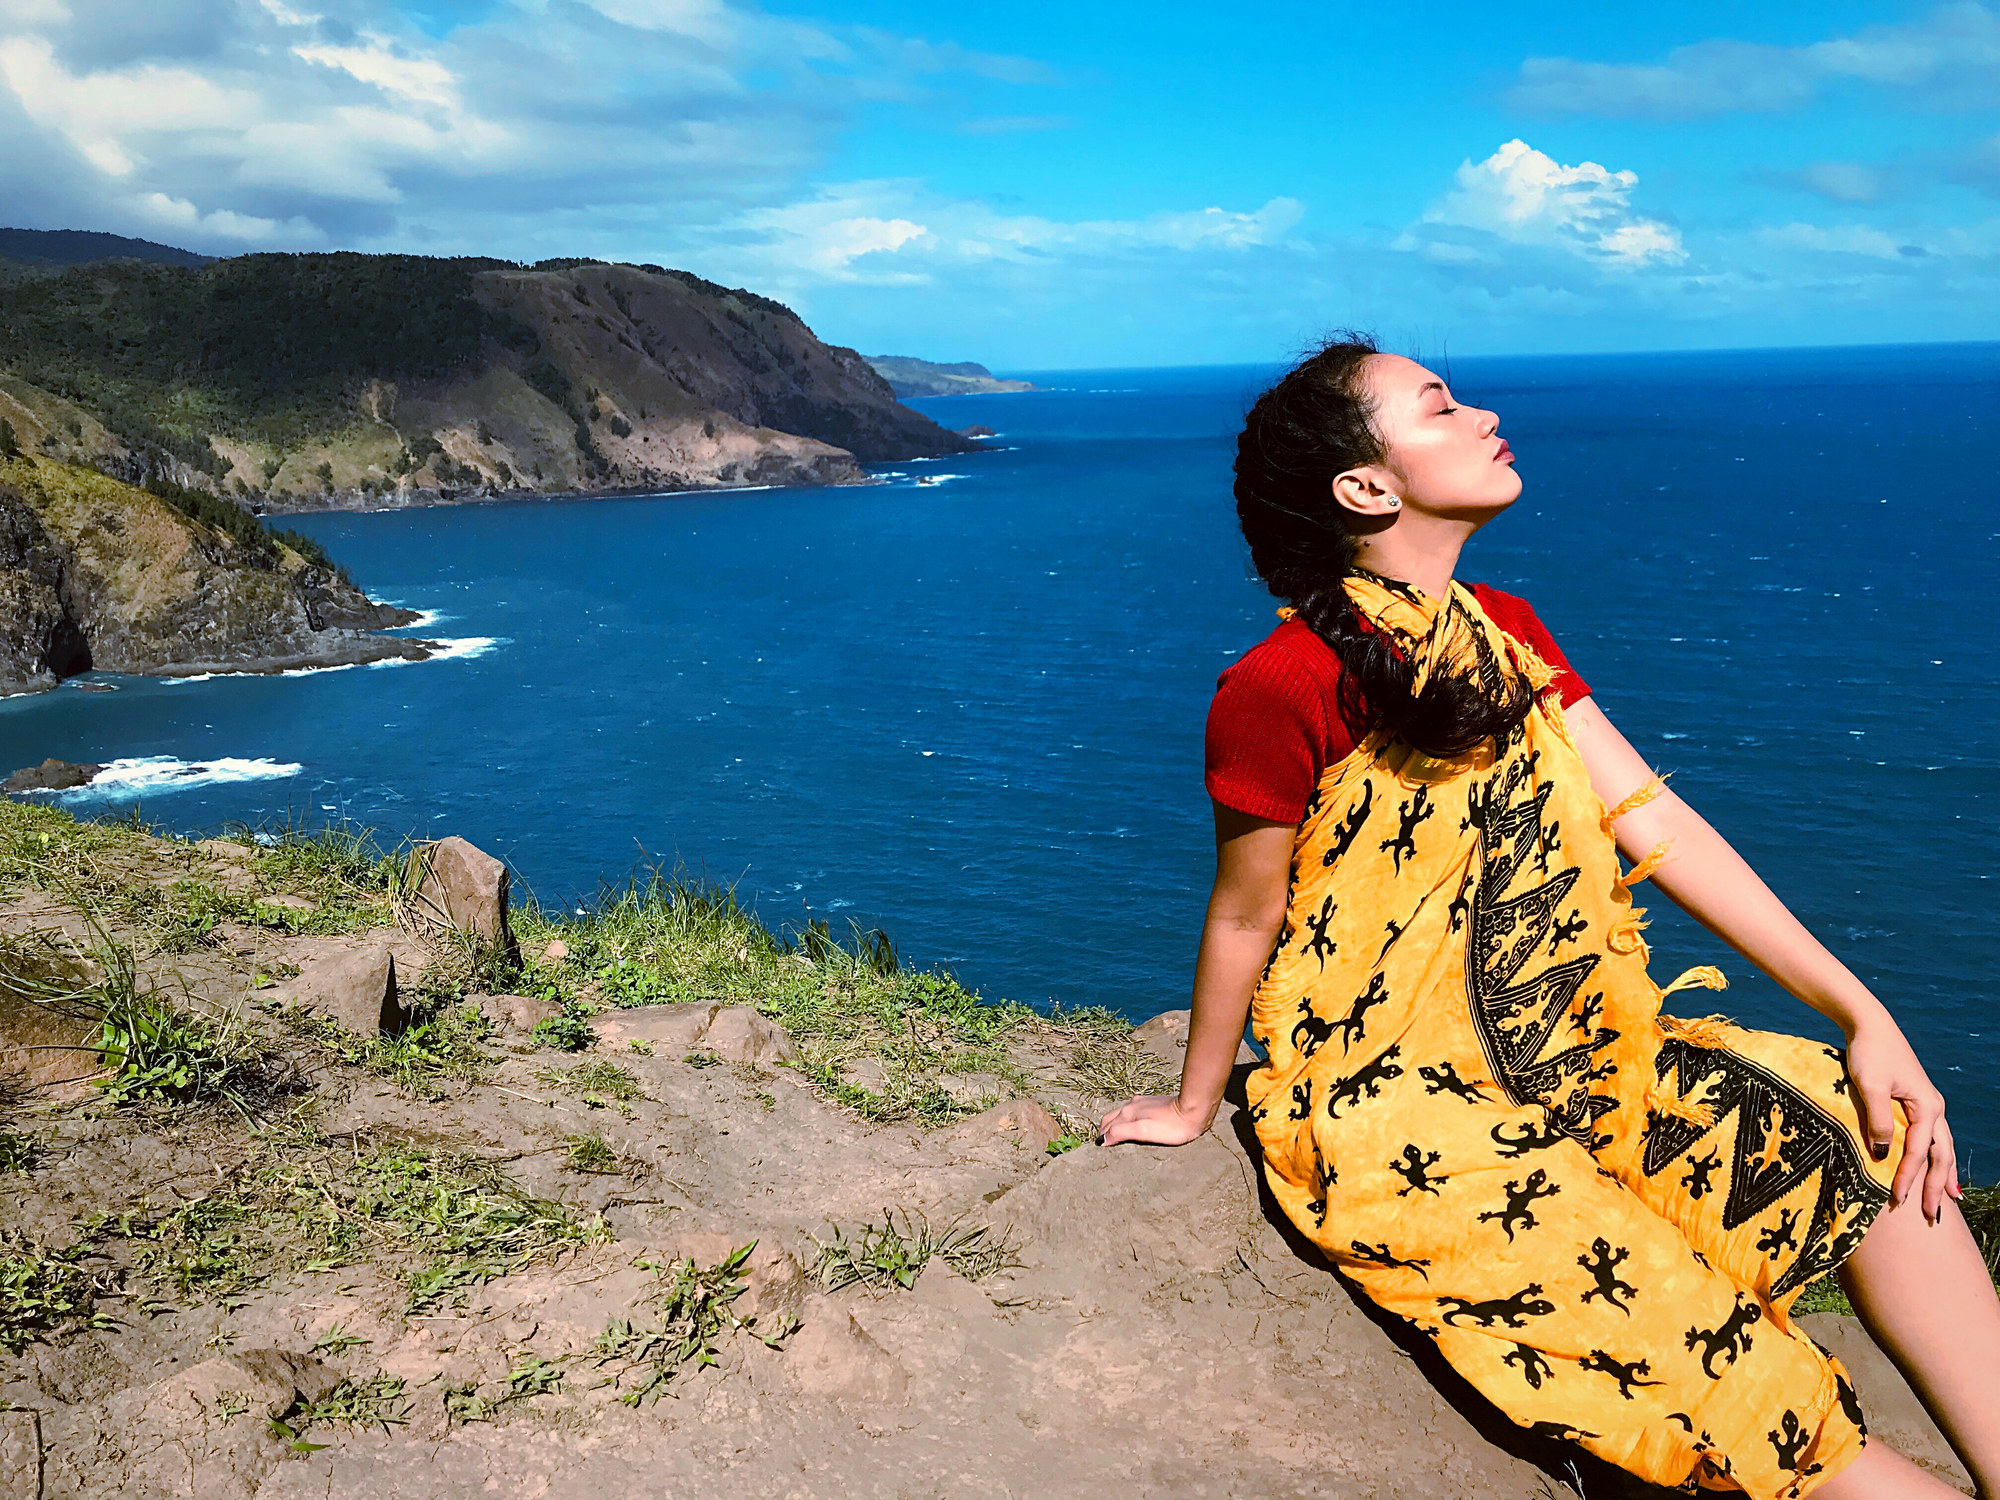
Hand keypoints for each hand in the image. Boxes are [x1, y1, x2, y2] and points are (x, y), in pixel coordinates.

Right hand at [1099, 1093, 1210, 1146]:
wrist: (1193, 1110)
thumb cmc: (1171, 1125)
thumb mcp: (1143, 1131)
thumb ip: (1121, 1133)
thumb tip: (1102, 1140)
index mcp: (1128, 1112)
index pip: (1107, 1125)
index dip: (1102, 1137)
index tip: (1097, 1148)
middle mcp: (1132, 1105)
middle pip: (1112, 1117)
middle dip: (1105, 1129)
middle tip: (1103, 1142)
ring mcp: (1143, 1103)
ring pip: (1122, 1114)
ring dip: (1116, 1124)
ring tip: (1115, 1135)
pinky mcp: (1154, 1104)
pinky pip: (1134, 1112)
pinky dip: (1127, 1120)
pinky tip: (1134, 1125)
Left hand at [1845, 1019, 1960, 1223]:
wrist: (1870, 1026)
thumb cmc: (1868, 1053)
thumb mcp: (1869, 1085)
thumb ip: (1877, 1119)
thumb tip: (1884, 1153)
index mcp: (1926, 1106)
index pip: (1919, 1151)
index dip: (1908, 1177)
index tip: (1895, 1199)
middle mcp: (1933, 1108)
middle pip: (1941, 1155)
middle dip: (1937, 1186)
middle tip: (1931, 1215)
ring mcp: (1927, 1106)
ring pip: (1941, 1148)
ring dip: (1944, 1175)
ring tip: (1948, 1200)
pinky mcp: (1916, 1102)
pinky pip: (1930, 1137)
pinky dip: (1935, 1156)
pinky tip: (1934, 1167)